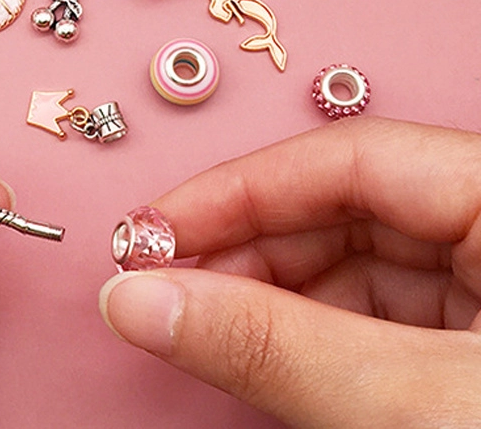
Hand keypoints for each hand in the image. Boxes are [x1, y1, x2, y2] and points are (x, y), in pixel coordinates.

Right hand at [100, 117, 480, 426]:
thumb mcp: (417, 403)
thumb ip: (276, 347)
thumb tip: (144, 303)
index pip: (350, 158)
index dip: (238, 192)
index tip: (158, 232)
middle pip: (351, 210)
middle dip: (251, 255)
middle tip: (172, 296)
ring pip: (364, 269)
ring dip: (278, 302)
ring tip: (213, 335)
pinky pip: (389, 318)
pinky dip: (323, 339)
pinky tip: (277, 360)